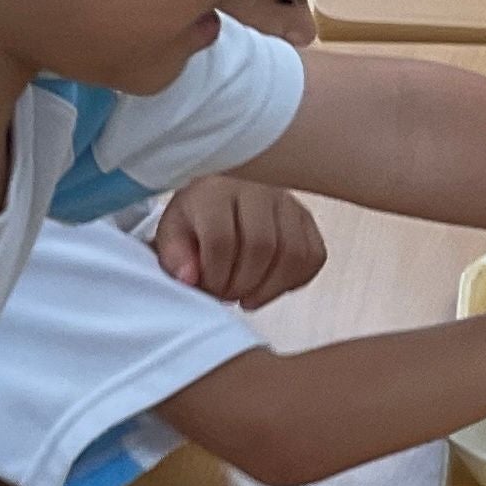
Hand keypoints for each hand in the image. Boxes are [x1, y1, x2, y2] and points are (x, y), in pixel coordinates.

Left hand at [153, 178, 325, 310]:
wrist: (216, 205)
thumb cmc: (194, 225)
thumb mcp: (171, 237)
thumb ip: (174, 257)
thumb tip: (190, 278)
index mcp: (215, 191)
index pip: (222, 239)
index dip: (215, 275)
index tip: (207, 288)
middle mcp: (256, 190)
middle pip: (262, 246)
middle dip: (242, 284)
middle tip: (227, 295)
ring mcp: (287, 203)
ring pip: (293, 254)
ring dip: (269, 288)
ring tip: (248, 295)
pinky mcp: (306, 219)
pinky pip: (314, 256)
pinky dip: (294, 280)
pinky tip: (270, 284)